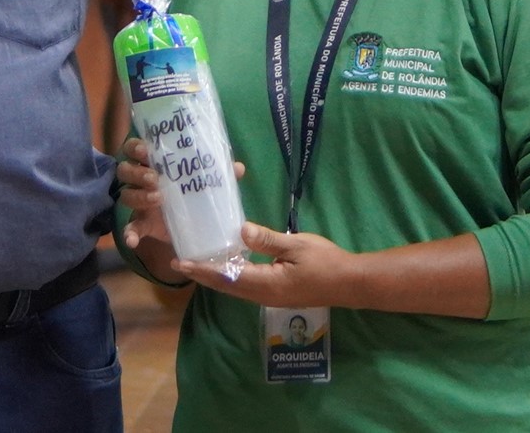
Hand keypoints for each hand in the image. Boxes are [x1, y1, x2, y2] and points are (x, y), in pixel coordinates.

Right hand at [116, 138, 245, 263]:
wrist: (191, 225)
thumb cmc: (193, 193)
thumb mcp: (204, 183)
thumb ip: (217, 174)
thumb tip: (238, 168)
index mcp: (153, 163)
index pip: (134, 148)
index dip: (136, 146)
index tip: (147, 150)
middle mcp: (141, 181)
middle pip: (125, 170)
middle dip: (137, 172)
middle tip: (155, 179)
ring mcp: (139, 203)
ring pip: (126, 195)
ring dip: (138, 196)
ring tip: (157, 199)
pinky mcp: (141, 224)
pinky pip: (129, 228)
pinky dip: (128, 234)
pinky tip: (132, 240)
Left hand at [175, 222, 351, 307]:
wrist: (348, 282)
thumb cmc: (324, 261)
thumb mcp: (296, 245)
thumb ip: (268, 240)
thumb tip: (240, 231)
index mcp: (266, 285)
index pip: (227, 277)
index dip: (203, 269)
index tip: (182, 262)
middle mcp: (263, 295)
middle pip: (226, 286)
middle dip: (203, 275)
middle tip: (181, 263)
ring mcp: (270, 297)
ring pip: (235, 288)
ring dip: (215, 277)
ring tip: (197, 263)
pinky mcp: (276, 293)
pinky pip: (245, 286)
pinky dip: (230, 277)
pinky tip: (227, 264)